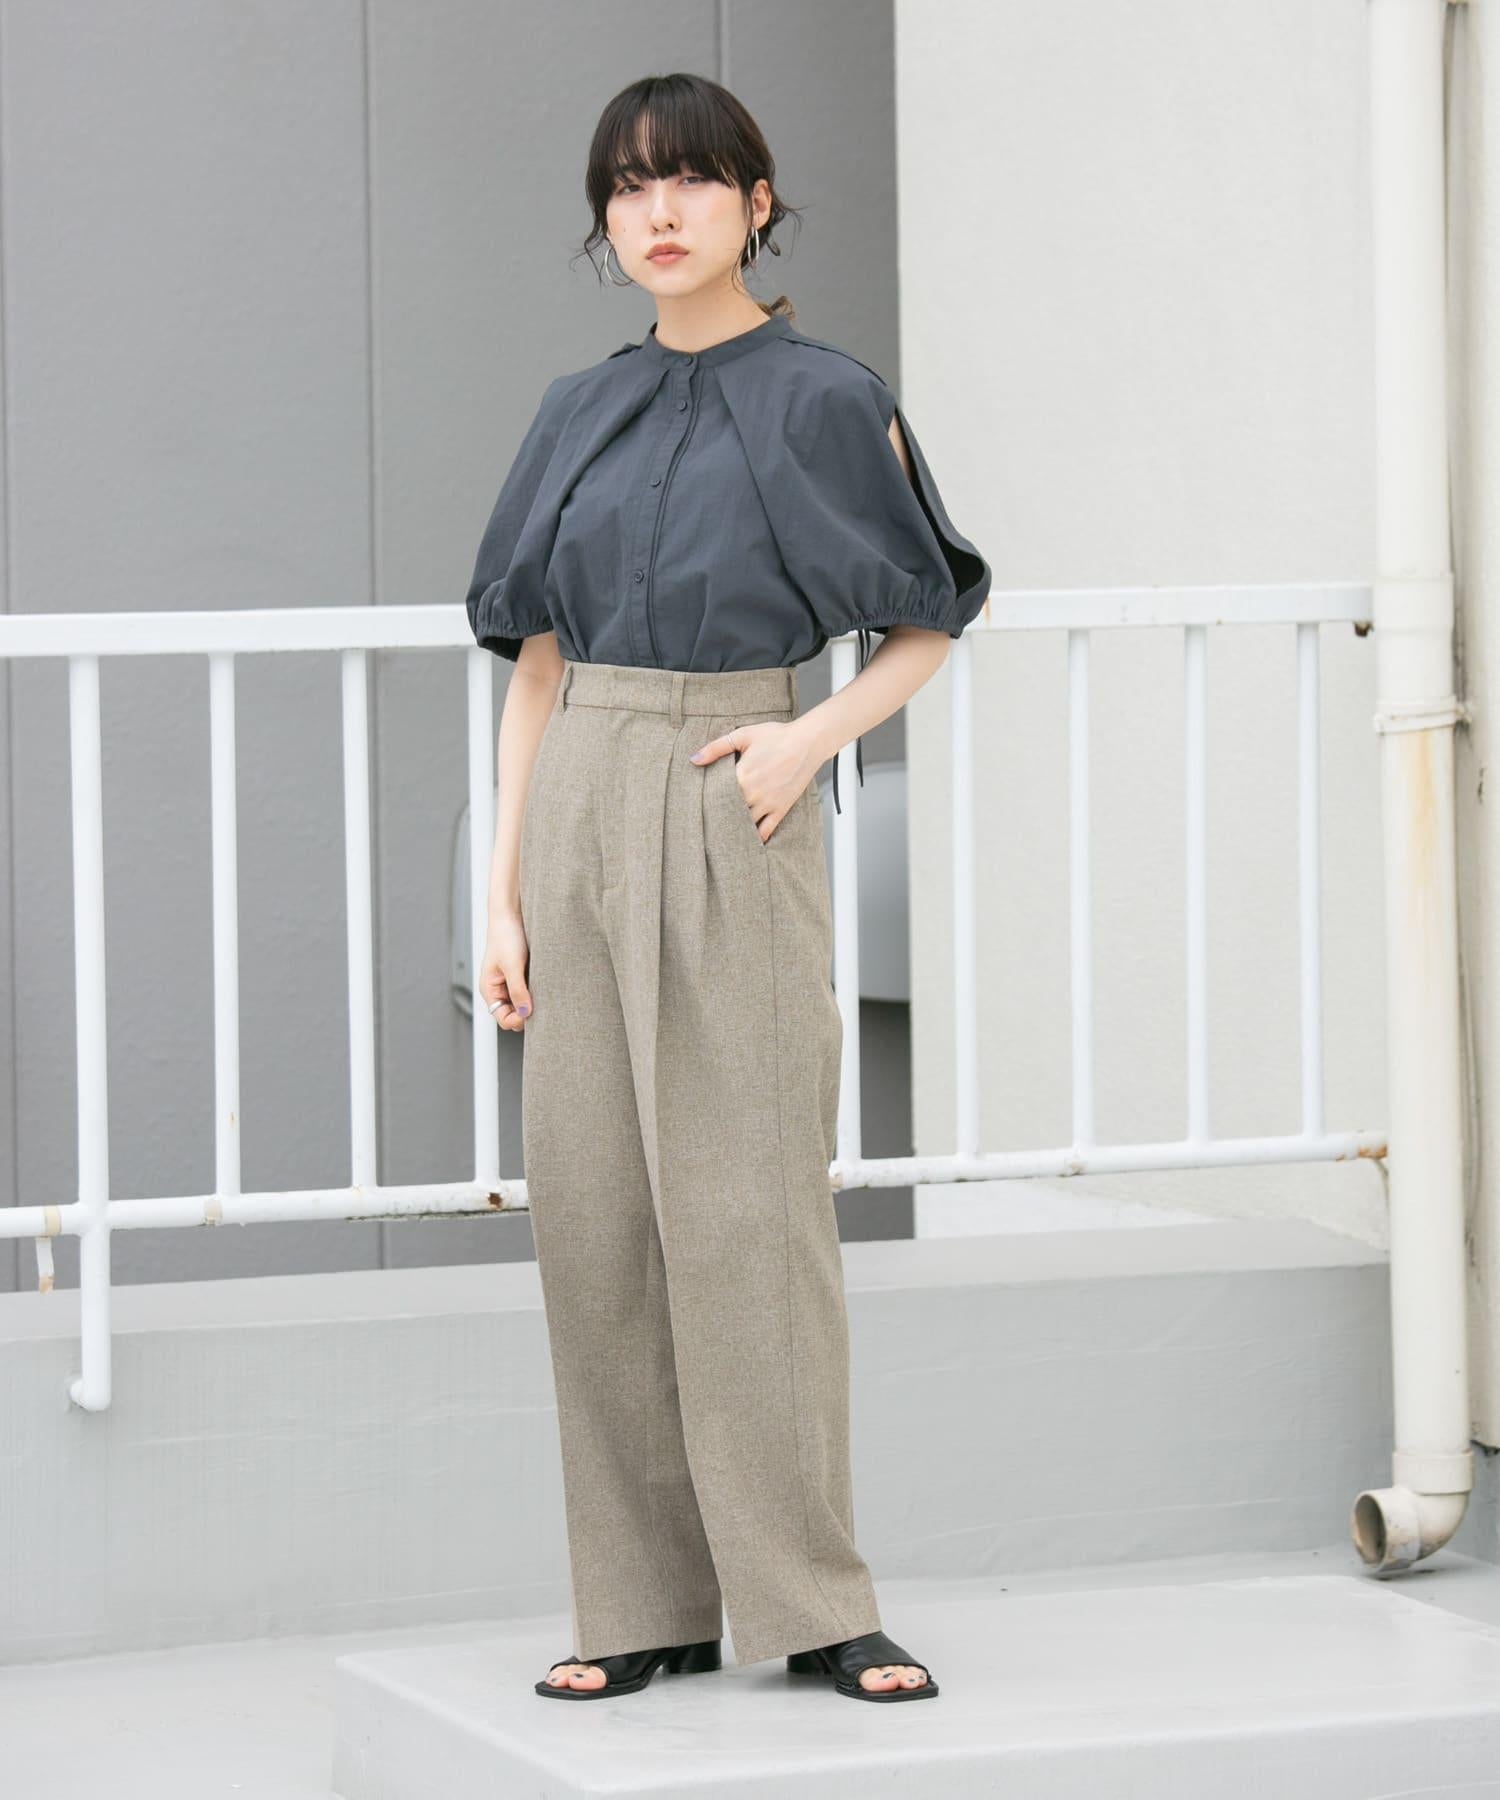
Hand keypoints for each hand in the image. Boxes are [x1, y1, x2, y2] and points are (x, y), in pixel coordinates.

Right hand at [479, 907, 531, 1030]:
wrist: (511, 914)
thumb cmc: (505, 935)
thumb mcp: (512, 965)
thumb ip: (518, 990)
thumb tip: (525, 1013)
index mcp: (489, 990)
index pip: (503, 1018)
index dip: (517, 1020)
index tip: (533, 1012)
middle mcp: (499, 989)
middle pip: (514, 1014)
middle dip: (527, 1012)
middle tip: (542, 1003)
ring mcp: (511, 983)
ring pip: (523, 1004)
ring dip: (533, 1002)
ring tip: (543, 992)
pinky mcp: (522, 976)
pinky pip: (530, 992)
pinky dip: (537, 992)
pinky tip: (544, 985)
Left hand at [691, 718, 819, 843]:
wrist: (809, 742)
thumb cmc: (778, 736)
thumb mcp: (743, 735)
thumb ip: (716, 748)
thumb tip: (695, 759)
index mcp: (741, 776)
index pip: (716, 794)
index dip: (707, 800)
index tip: (699, 803)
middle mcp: (753, 794)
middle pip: (728, 811)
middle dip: (718, 816)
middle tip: (707, 821)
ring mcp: (768, 804)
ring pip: (745, 823)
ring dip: (735, 827)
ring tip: (724, 832)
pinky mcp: (781, 808)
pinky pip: (766, 829)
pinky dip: (757, 837)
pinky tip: (749, 840)